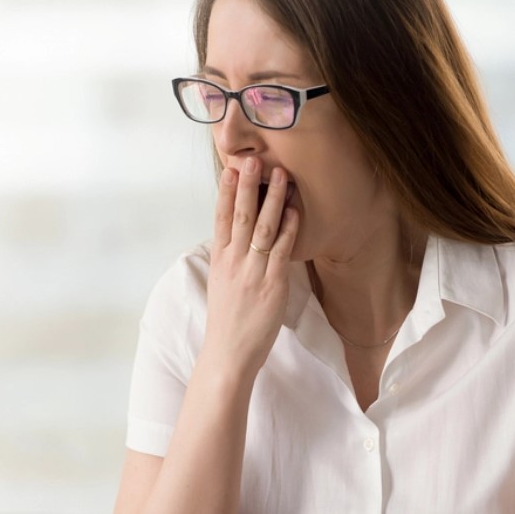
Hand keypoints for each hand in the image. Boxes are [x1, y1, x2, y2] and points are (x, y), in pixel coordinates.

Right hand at [202, 156, 298, 378]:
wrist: (229, 354)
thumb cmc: (227, 321)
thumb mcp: (220, 284)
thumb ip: (229, 258)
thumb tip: (236, 237)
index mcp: (220, 260)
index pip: (221, 218)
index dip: (227, 191)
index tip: (231, 167)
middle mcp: (234, 262)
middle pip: (241, 216)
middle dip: (249, 185)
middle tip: (255, 159)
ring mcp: (252, 272)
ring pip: (263, 227)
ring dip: (273, 198)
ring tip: (281, 175)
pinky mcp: (272, 285)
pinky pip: (281, 250)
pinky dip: (288, 228)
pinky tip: (294, 210)